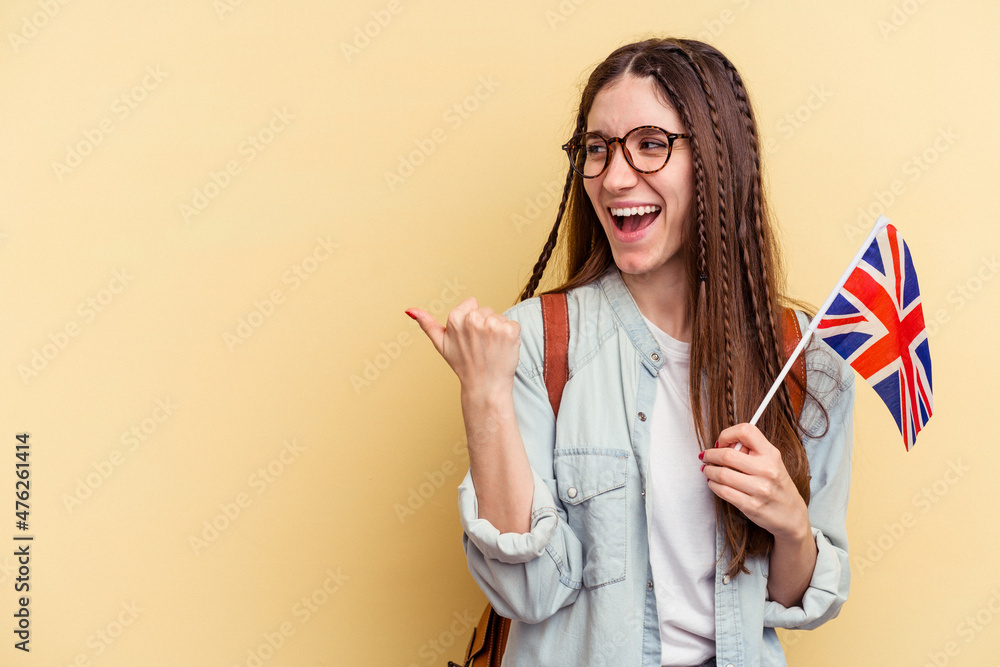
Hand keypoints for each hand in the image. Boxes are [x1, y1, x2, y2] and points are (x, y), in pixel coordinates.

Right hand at [406, 298, 520, 396]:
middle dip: (485, 325)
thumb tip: (409, 310)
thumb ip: (427, 324)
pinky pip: (513, 325)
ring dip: (499, 331)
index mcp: (456, 318)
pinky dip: (512, 336)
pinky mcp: (509, 332)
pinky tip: (503, 349)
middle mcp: (473, 319)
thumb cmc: (463, 365)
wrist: (485, 387)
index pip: (472, 303)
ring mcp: (492, 325)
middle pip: (486, 310)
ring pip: (500, 317)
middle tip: (481, 346)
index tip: (470, 337)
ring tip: (491, 349)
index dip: (472, 320)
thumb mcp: (441, 344)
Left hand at [699, 423, 809, 541]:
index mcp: (771, 454)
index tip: (720, 443)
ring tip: (707, 470)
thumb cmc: (777, 485)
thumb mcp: (772, 462)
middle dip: (710, 455)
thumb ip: (751, 451)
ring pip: (722, 474)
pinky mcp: (751, 506)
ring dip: (708, 471)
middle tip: (705, 457)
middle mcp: (767, 470)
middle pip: (727, 455)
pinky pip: (723, 491)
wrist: (792, 516)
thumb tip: (722, 444)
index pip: (746, 431)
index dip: (727, 434)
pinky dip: (713, 485)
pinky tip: (713, 483)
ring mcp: (760, 489)